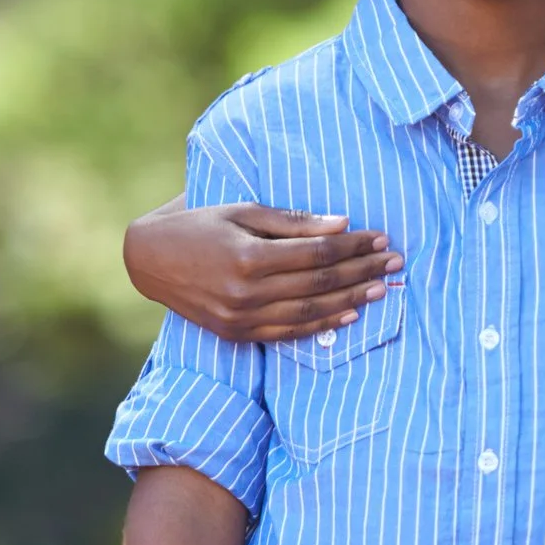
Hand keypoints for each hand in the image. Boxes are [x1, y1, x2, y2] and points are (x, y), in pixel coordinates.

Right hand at [127, 201, 399, 345]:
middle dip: (361, 272)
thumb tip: (341, 223)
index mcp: (248, 256)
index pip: (316, 253)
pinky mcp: (237, 333)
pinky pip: (288, 333)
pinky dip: (322, 326)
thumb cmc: (199, 224)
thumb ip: (292, 221)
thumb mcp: (242, 211)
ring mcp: (241, 317)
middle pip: (319, 284)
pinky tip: (349, 316)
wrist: (150, 260)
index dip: (352, 246)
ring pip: (309, 313)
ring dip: (350, 301)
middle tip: (394, 263)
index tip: (380, 238)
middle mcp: (246, 291)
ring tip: (381, 289)